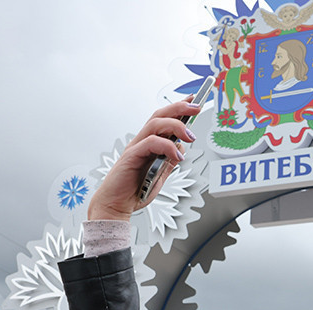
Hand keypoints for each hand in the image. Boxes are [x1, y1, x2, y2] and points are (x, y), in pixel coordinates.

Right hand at [87, 100, 201, 220]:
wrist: (116, 206)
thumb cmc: (134, 191)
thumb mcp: (160, 175)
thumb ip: (169, 161)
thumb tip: (180, 147)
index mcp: (148, 144)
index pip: (164, 119)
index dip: (178, 108)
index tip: (194, 100)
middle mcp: (141, 142)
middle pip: (159, 115)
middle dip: (179, 108)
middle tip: (196, 107)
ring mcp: (135, 147)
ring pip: (155, 125)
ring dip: (176, 126)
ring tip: (190, 136)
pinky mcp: (131, 156)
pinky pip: (151, 143)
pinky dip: (167, 147)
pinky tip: (178, 156)